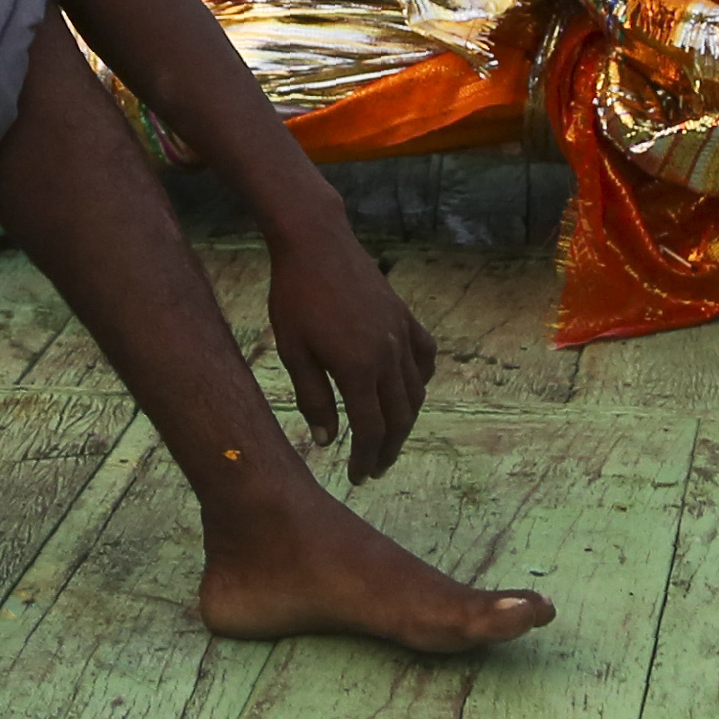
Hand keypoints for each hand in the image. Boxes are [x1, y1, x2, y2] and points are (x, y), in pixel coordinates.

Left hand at [263, 222, 438, 482]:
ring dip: (405, 421)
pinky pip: (425, 357)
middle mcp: (389, 355)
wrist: (316, 242)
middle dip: (388, 449)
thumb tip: (327, 441)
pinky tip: (409, 389)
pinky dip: (421, 379)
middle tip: (375, 468)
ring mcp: (401, 334)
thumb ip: (313, 399)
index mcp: (359, 368)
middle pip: (399, 417)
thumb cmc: (294, 296)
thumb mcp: (293, 351)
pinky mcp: (405, 315)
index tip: (359, 476)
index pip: (371, 429)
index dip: (367, 458)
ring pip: (415, 392)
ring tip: (389, 437)